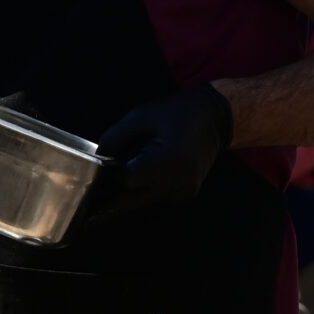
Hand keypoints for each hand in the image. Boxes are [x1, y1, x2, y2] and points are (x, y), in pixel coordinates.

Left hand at [94, 84, 233, 211]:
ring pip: (143, 201)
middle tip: (103, 186)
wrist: (217, 118)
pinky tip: (146, 174)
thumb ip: (115, 136)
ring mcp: (183, 192)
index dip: (113, 174)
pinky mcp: (186, 194)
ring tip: (128, 174)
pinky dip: (147, 189)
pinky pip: (157, 197)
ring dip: (131, 191)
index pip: (128, 180)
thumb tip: (97, 157)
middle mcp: (178, 182)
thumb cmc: (179, 112)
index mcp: (168, 160)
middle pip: (132, 199)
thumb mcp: (142, 116)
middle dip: (116, 191)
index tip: (106, 166)